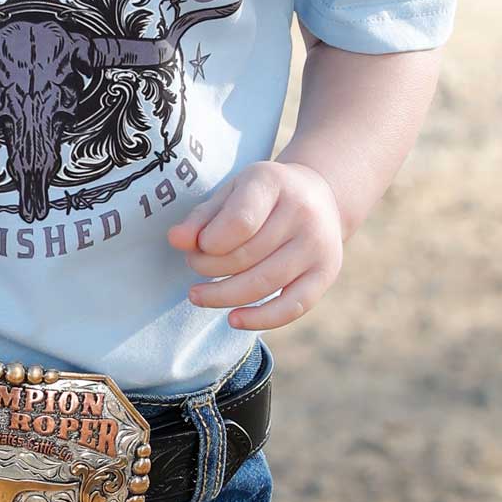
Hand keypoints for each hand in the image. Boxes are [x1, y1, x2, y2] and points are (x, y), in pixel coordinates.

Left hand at [166, 161, 343, 329]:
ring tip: (198, 295)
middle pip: (247, 256)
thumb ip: (202, 217)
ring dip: (223, 295)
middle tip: (193, 265)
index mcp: (273, 182)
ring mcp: (318, 245)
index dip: (209, 242)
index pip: (239, 221)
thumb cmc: (263, 196)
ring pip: (265, 283)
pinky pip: (293, 307)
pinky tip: (232, 319)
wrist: (320, 196)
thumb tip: (175, 240)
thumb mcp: (230, 193)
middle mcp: (302, 212)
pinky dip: (260, 319)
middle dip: (210, 268)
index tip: (196, 245)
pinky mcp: (326, 273)